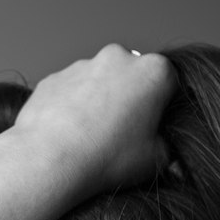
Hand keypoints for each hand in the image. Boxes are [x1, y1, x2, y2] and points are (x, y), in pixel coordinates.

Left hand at [13, 45, 174, 200]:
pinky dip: (72, 109)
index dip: (163, 109)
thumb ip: (167, 148)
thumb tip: (164, 147)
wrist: (49, 161)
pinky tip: (69, 136)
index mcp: (153, 71)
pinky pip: (70, 92)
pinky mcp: (55, 78)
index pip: (170, 84)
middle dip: (130, 101)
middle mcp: (118, 58)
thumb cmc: (106, 159)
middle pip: (132, 78)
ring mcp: (83, 65)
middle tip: (123, 136)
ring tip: (92, 140)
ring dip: (100, 104)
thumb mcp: (155, 160)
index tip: (154, 130)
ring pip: (99, 83)